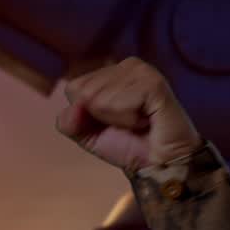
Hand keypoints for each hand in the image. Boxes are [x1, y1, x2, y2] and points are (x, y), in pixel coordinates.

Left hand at [56, 57, 203, 173]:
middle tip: (127, 124)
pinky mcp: (154, 83)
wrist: (160, 164)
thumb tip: (72, 107)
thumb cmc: (128, 146)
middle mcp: (127, 65)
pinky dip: (128, 121)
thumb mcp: (87, 135)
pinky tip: (146, 121)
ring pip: (99, 98)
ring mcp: (142, 71)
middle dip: (100, 118)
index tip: (111, 123)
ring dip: (116, 120)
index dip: (85, 115)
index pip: (73, 88)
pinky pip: (120, 103)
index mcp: (111, 72)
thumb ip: (69, 122)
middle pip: (83, 92)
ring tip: (139, 123)